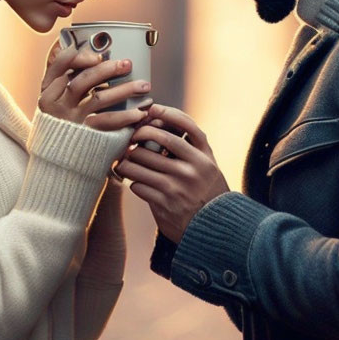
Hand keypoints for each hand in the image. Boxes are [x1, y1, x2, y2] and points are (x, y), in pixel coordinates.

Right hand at [38, 41, 151, 130]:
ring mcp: (70, 119)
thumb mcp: (56, 96)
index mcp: (48, 88)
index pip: (60, 63)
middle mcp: (56, 103)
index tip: (99, 55)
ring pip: (98, 99)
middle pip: (82, 80)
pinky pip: (106, 122)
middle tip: (127, 64)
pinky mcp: (83, 135)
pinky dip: (124, 116)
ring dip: (124, 90)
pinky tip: (138, 113)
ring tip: (144, 86)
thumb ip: (68, 74)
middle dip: (108, 70)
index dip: (81, 56)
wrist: (56, 157)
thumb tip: (91, 50)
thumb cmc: (60, 117)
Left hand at [113, 104, 229, 242]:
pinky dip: (133, 182)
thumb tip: (157, 123)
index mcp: (204, 157)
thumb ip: (190, 148)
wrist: (213, 230)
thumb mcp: (207, 167)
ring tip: (124, 161)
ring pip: (141, 163)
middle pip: (157, 140)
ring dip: (128, 161)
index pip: (187, 126)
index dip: (167, 114)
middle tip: (130, 138)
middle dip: (138, 137)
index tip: (152, 109)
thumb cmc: (205, 192)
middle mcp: (193, 169)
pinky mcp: (164, 204)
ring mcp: (178, 187)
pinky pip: (138, 185)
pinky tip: (135, 181)